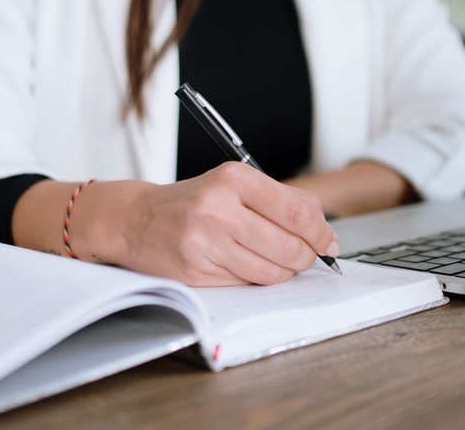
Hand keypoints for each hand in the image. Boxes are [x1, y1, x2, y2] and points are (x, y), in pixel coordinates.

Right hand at [57, 162, 339, 285]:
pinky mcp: (196, 272)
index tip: (329, 242)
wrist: (136, 219)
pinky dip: (256, 278)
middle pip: (289, 246)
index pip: (298, 213)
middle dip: (306, 257)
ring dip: (283, 271)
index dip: (322, 233)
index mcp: (234, 180)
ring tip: (276, 260)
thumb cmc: (193, 202)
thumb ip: (280, 202)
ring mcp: (205, 242)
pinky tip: (247, 265)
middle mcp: (218, 209)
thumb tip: (325, 231)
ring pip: (271, 271)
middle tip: (306, 256)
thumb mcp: (234, 185)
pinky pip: (246, 283)